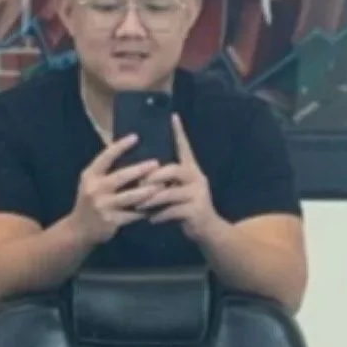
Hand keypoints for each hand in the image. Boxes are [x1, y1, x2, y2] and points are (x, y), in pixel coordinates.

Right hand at [68, 134, 159, 245]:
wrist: (79, 230)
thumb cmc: (90, 201)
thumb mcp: (91, 183)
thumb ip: (106, 170)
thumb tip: (128, 150)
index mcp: (90, 175)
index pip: (106, 157)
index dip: (120, 146)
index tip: (135, 137)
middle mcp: (95, 189)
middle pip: (121, 176)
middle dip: (141, 169)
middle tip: (157, 163)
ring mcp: (102, 205)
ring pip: (130, 196)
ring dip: (148, 191)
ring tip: (162, 185)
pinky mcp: (111, 221)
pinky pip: (133, 214)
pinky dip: (145, 210)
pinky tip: (157, 206)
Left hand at [141, 116, 219, 241]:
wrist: (207, 230)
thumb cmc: (187, 207)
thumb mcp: (178, 190)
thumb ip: (166, 181)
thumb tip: (143, 172)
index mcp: (191, 170)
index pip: (184, 147)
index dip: (179, 132)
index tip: (173, 116)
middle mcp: (197, 178)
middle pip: (174, 170)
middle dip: (154, 176)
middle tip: (138, 182)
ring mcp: (198, 194)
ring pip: (170, 192)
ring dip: (152, 199)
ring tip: (139, 205)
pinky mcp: (196, 210)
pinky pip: (172, 211)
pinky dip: (159, 215)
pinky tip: (150, 220)